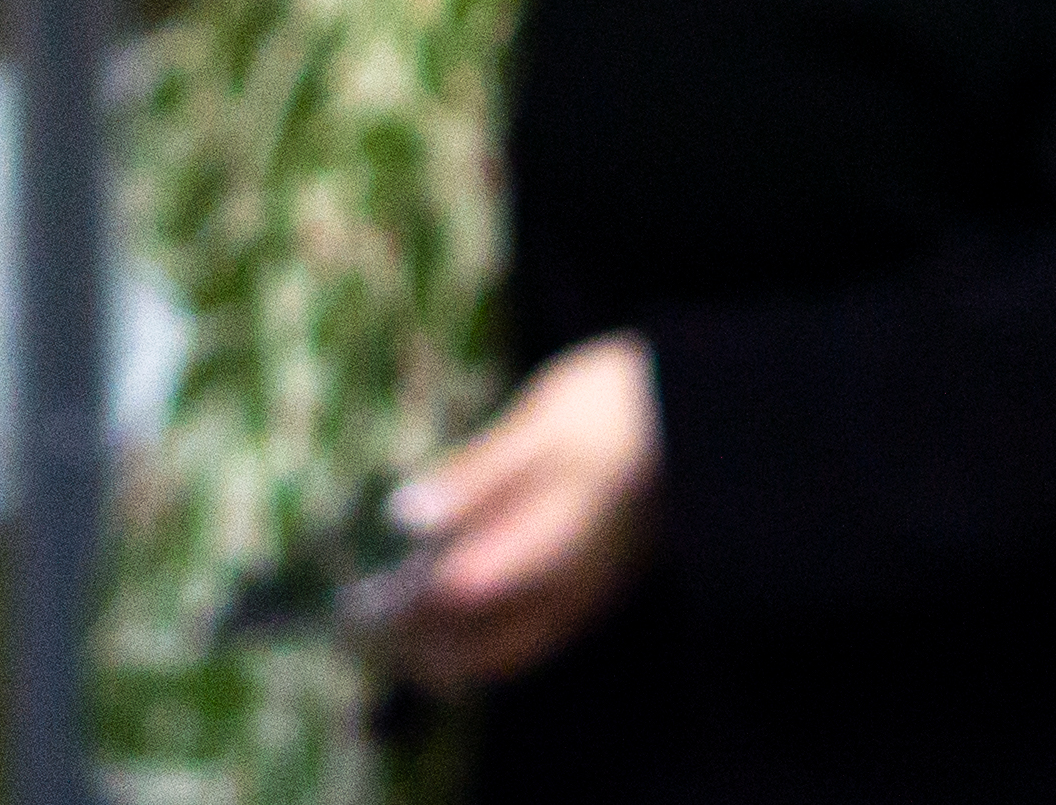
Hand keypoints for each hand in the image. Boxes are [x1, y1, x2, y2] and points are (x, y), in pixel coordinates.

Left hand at [372, 334, 655, 691]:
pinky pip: (526, 640)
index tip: (349, 591)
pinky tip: (449, 615)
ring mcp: (585, 595)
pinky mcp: (592, 593)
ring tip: (389, 623)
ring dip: (439, 647)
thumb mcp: (545, 420)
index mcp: (554, 537)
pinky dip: (477, 640)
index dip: (397, 600)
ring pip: (500, 651)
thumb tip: (403, 514)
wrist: (706, 417)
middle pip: (474, 641)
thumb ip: (476, 474)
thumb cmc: (624, 403)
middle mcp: (570, 584)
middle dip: (410, 638)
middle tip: (355, 619)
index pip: (456, 596)